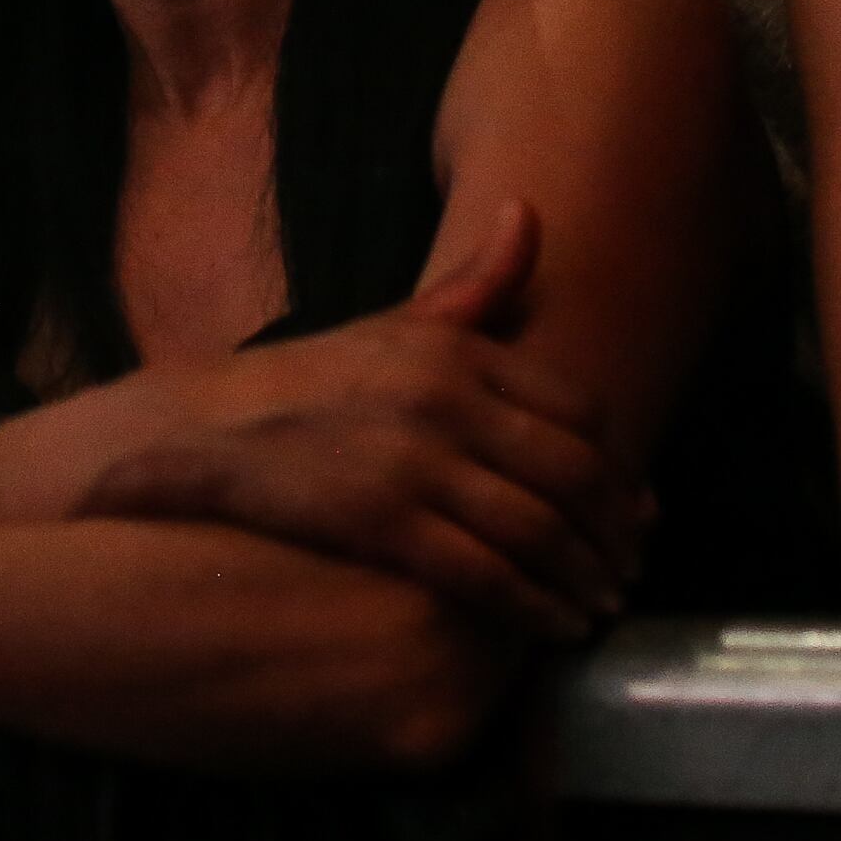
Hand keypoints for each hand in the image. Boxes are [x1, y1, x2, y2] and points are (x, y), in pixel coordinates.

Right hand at [82, 202, 646, 639]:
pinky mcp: (382, 522)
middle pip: (571, 473)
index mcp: (456, 351)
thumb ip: (472, 285)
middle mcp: (443, 400)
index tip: (636, 507)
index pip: (577, 410)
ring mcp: (413, 462)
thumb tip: (529, 212)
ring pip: (537, 529)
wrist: (204, 431)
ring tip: (602, 605)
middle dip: (613, 532)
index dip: (618, 467)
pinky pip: (484, 573)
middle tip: (631, 567)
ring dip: (584, 577)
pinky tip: (554, 627)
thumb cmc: (310, 384)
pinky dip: (532, 606)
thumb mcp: (393, 325)